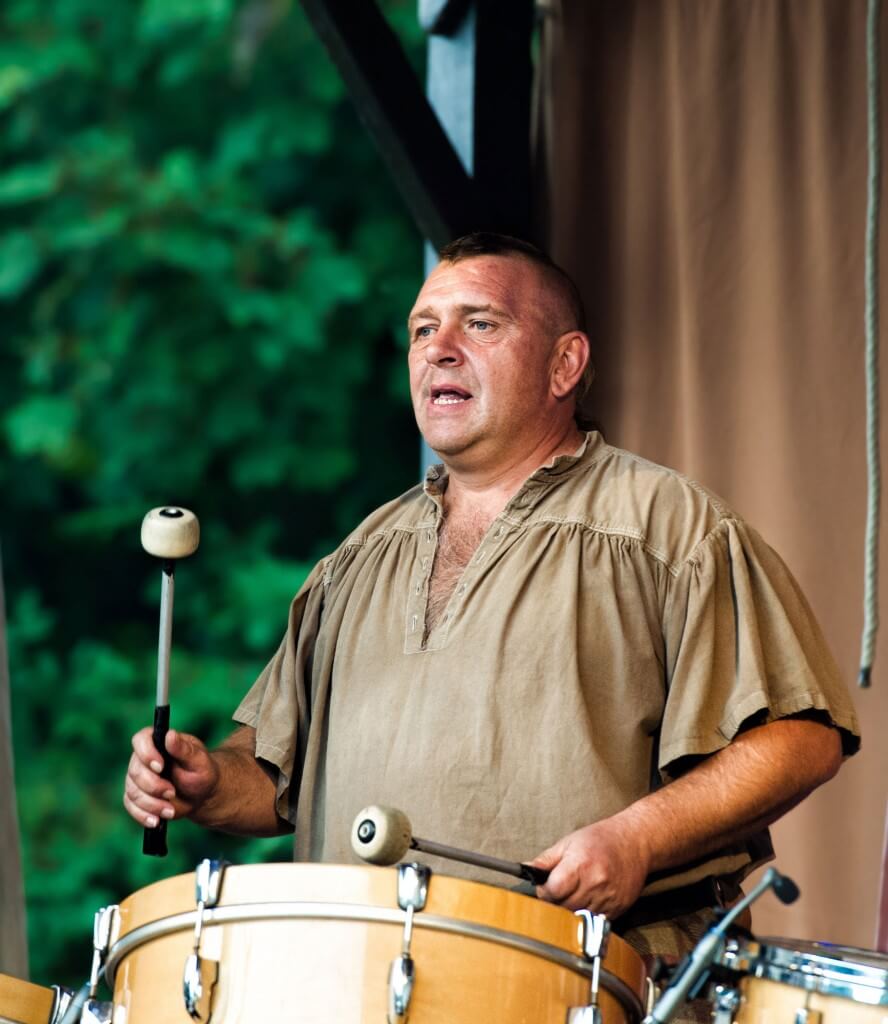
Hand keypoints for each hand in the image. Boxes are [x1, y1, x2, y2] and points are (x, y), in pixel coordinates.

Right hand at [123, 727, 218, 827]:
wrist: (201, 795)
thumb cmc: (201, 771)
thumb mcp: (198, 759)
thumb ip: (184, 748)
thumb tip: (170, 735)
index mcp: (158, 741)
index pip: (141, 740)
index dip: (146, 753)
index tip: (160, 766)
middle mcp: (143, 758)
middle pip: (135, 771)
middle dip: (153, 786)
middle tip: (171, 793)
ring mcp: (137, 778)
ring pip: (133, 791)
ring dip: (151, 804)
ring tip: (170, 810)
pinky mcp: (136, 797)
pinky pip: (131, 806)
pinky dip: (143, 815)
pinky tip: (156, 821)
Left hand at [530, 817, 650, 918]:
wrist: (635, 842)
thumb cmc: (600, 839)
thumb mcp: (569, 842)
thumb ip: (546, 859)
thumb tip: (525, 869)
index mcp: (580, 865)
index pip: (553, 891)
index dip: (544, 891)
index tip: (544, 887)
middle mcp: (595, 884)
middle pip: (563, 907)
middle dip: (555, 903)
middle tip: (556, 892)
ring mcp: (608, 899)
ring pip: (578, 918)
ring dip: (570, 911)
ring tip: (572, 896)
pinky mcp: (618, 909)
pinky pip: (595, 921)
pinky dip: (587, 916)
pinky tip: (587, 901)